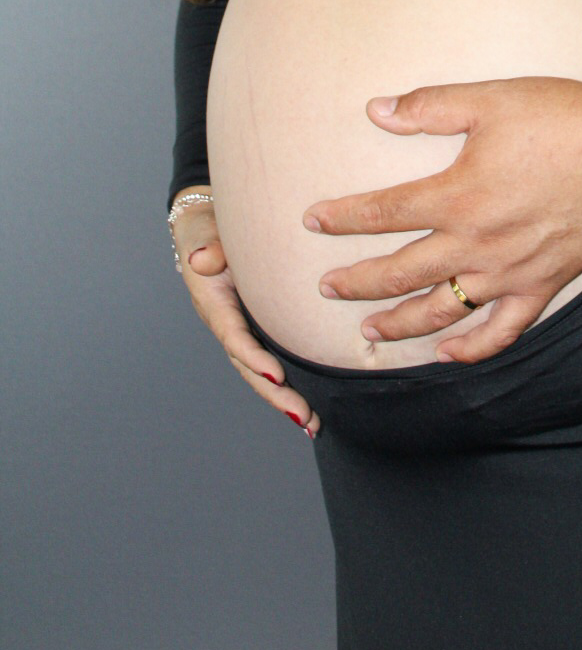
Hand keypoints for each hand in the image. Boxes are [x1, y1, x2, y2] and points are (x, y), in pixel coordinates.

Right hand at [170, 191, 318, 437]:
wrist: (208, 225)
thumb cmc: (207, 228)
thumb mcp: (203, 233)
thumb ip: (206, 247)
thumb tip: (201, 259)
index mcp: (215, 304)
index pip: (235, 337)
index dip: (254, 358)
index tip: (278, 374)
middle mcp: (229, 323)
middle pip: (251, 367)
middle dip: (276, 394)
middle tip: (304, 418)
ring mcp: (244, 327)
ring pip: (262, 370)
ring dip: (285, 397)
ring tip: (312, 424)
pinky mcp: (259, 325)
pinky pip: (273, 356)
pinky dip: (288, 382)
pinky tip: (310, 403)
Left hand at [304, 77, 581, 364]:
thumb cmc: (560, 118)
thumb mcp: (490, 100)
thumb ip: (430, 107)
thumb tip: (377, 111)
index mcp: (457, 197)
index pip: (383, 213)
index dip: (342, 218)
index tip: (313, 222)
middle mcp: (475, 243)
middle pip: (400, 273)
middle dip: (357, 283)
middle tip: (326, 287)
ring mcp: (508, 271)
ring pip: (441, 311)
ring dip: (399, 325)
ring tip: (369, 333)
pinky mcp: (542, 284)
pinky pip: (502, 330)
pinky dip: (472, 348)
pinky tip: (449, 354)